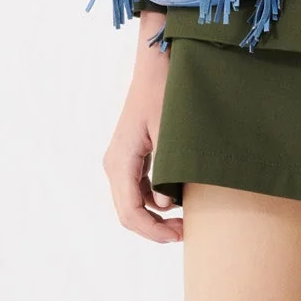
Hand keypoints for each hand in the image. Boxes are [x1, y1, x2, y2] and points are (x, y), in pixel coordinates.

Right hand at [101, 9, 183, 243]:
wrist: (156, 65)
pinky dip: (154, 199)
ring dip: (155, 215)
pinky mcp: (130, 156)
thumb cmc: (165, 93)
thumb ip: (166, 170)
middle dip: (154, 228)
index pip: (130, 212)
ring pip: (131, 202)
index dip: (153, 231)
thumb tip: (164, 203)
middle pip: (128, 212)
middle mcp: (115, 164)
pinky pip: (137, 188)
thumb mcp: (169, 131)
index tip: (179, 236)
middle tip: (185, 231)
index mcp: (121, 161)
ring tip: (185, 217)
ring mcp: (120, 160)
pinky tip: (177, 197)